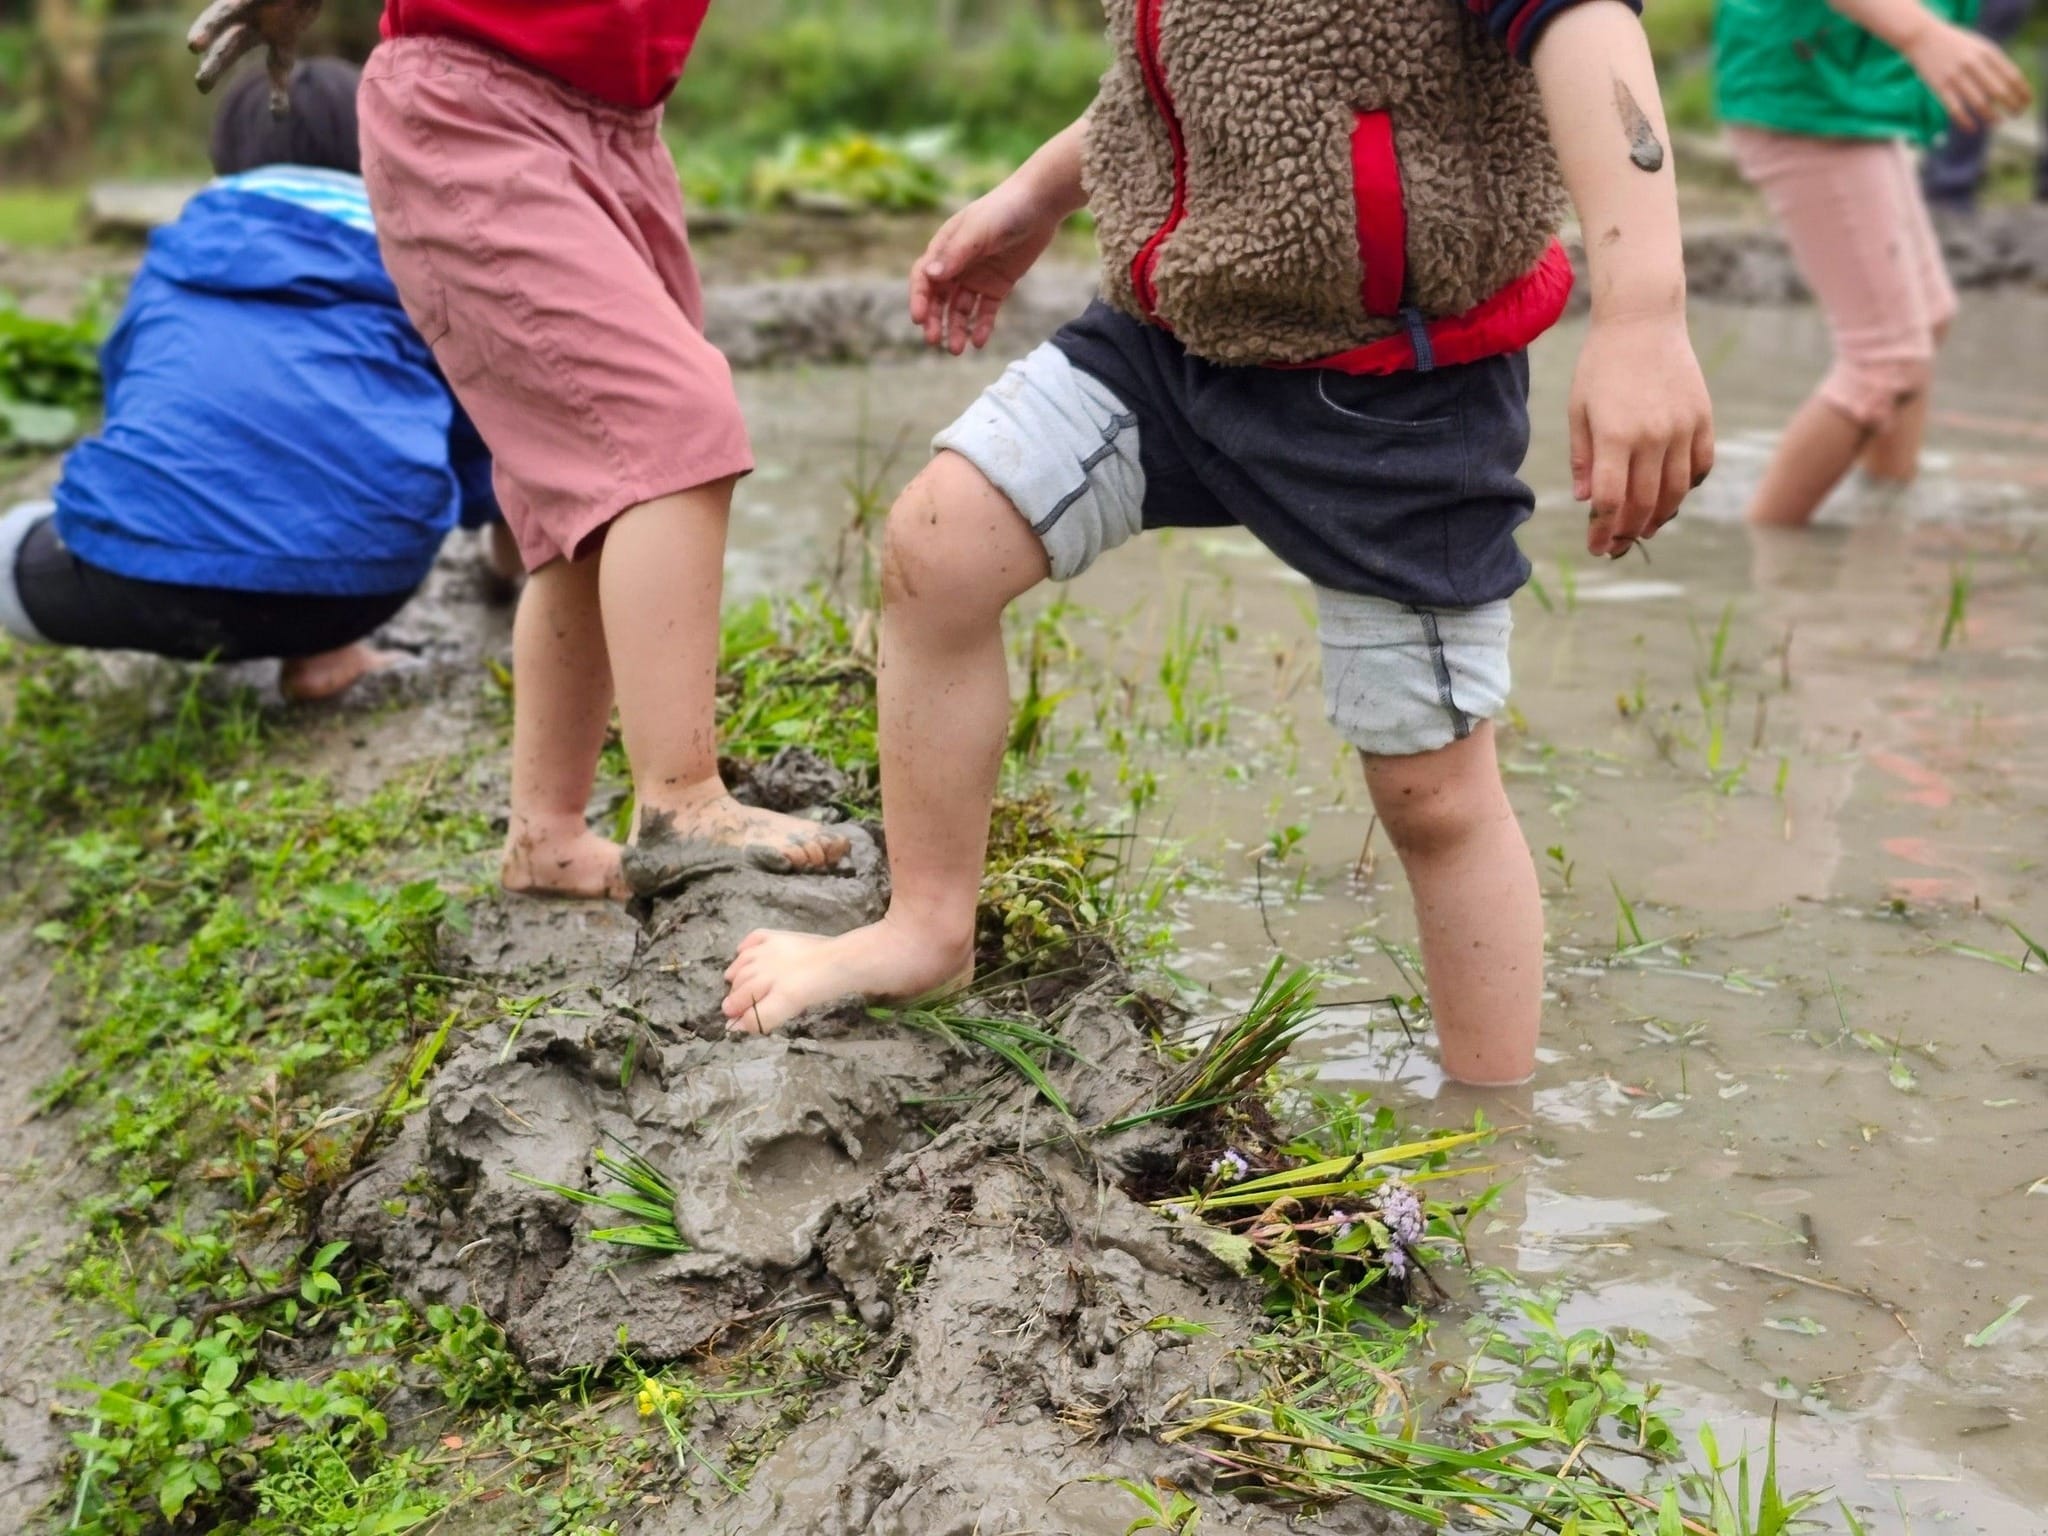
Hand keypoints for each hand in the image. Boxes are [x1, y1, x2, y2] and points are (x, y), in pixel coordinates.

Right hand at [187, 0, 322, 110]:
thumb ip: (260, 1)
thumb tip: (255, 4)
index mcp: (244, 0)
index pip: (223, 14)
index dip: (208, 28)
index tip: (193, 45)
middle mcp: (249, 14)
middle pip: (228, 40)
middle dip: (214, 61)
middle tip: (201, 84)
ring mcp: (264, 27)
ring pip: (236, 49)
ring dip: (218, 67)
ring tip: (201, 87)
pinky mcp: (284, 39)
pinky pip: (279, 67)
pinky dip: (279, 91)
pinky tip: (278, 115)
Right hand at [909, 179, 1066, 354]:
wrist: (1040, 204)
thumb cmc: (1004, 210)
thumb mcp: (978, 231)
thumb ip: (955, 254)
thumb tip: (930, 276)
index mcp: (944, 248)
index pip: (924, 278)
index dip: (919, 299)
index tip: (920, 319)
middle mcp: (957, 265)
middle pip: (939, 298)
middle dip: (935, 320)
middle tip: (935, 342)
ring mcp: (977, 276)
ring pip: (960, 308)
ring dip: (956, 328)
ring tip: (957, 349)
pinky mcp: (998, 286)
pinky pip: (985, 310)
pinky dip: (981, 326)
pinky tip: (979, 341)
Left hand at [1569, 311, 1713, 558]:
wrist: (1643, 320)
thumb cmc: (1601, 365)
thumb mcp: (1578, 409)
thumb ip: (1583, 458)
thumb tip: (1587, 500)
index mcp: (1616, 435)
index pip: (1611, 500)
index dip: (1602, 530)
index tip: (1596, 547)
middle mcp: (1653, 436)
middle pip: (1644, 502)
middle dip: (1628, 531)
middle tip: (1617, 546)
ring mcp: (1682, 427)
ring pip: (1677, 490)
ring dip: (1660, 516)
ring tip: (1644, 528)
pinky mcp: (1703, 418)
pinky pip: (1701, 464)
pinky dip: (1689, 486)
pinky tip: (1673, 496)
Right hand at [1904, 20, 2031, 132]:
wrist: (1924, 37)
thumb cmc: (1956, 44)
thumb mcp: (1980, 46)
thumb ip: (1995, 62)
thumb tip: (2010, 88)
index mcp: (1987, 52)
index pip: (2012, 76)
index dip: (2022, 91)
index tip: (2026, 102)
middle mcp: (1974, 64)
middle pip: (1999, 91)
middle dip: (2011, 105)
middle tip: (2016, 114)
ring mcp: (1956, 76)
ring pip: (1979, 103)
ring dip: (1991, 116)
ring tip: (1997, 122)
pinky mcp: (1940, 87)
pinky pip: (1955, 109)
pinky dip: (1965, 122)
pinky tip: (1972, 129)